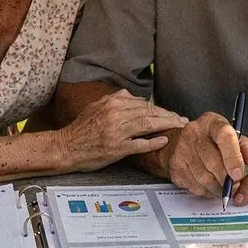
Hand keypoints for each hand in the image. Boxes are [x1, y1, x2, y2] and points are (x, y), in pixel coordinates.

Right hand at [55, 89, 186, 172]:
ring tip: (178, 126)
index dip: (161, 109)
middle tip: (182, 120)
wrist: (65, 147)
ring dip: (166, 125)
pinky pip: (139, 144)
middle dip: (169, 116)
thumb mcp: (97, 107)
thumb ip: (117, 99)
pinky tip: (164, 140)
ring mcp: (116, 132)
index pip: (143, 104)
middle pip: (149, 113)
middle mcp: (115, 115)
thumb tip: (137, 98)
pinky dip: (153, 142)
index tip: (172, 113)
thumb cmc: (81, 129)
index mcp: (112, 103)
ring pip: (147, 125)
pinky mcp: (116, 148)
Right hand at [164, 112, 247, 197]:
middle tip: (235, 185)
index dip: (233, 158)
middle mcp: (193, 133)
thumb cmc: (211, 141)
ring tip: (224, 186)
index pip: (224, 137)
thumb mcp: (233, 138)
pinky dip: (207, 191)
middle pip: (213, 162)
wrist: (181, 143)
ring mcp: (181, 149)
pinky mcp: (175, 166)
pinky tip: (211, 186)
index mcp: (211, 122)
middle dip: (227, 179)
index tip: (239, 174)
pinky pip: (195, 186)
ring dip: (218, 188)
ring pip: (204, 178)